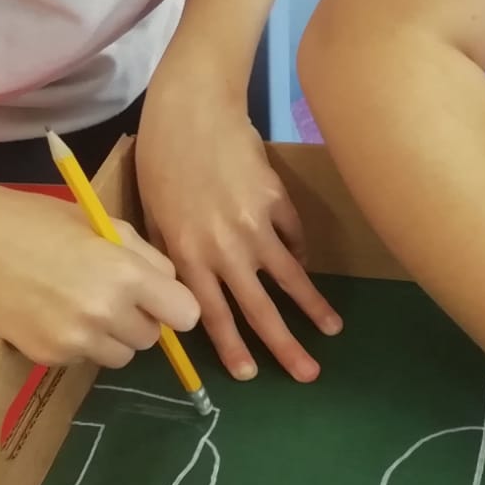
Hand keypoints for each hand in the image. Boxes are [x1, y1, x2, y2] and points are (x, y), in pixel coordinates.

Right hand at [0, 183, 199, 366]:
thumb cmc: (39, 222)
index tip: (162, 297)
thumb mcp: (104, 225)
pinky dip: (79, 342)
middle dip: (141, 318)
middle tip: (113, 293)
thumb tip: (172, 287)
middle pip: (152, 337)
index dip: (175, 305)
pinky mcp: (49, 357)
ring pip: (121, 355)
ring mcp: (75, 341)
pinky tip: (54, 312)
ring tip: (82, 303)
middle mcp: (105, 314)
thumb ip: (145, 257)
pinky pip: (84, 358)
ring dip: (112, 336)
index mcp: (126, 275)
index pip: (186, 314)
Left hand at [137, 79, 340, 382]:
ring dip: (313, 308)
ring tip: (331, 330)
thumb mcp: (153, 216)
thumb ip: (173, 257)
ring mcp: (256, 224)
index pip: (214, 314)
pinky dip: (300, 255)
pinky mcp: (277, 200)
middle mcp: (225, 247)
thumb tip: (191, 293)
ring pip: (290, 277)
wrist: (193, 110)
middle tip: (307, 375)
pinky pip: (294, 237)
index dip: (233, 347)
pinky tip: (305, 271)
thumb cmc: (161, 161)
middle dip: (285, 346)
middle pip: (260, 308)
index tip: (251, 374)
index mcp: (188, 254)